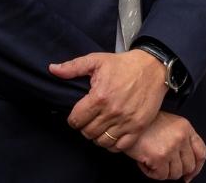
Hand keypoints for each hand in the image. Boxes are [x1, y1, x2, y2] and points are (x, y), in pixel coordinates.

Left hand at [48, 50, 166, 151]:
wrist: (153, 68)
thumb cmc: (123, 64)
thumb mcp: (96, 60)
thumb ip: (73, 67)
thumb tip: (52, 69)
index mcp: (99, 97)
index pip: (77, 120)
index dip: (73, 119)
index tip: (76, 116)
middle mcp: (112, 112)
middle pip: (88, 132)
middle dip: (84, 128)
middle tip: (87, 121)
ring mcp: (127, 121)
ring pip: (102, 141)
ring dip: (97, 137)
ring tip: (98, 127)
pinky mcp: (139, 127)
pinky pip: (120, 146)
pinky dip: (113, 145)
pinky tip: (110, 135)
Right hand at [125, 112, 205, 180]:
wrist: (123, 122)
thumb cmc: (143, 124)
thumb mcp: (168, 124)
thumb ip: (181, 140)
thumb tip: (188, 167)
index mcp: (185, 127)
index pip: (202, 152)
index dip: (197, 167)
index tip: (190, 174)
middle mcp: (181, 136)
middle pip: (189, 166)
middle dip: (176, 170)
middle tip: (163, 166)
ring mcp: (171, 147)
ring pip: (175, 173)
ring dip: (162, 171)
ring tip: (151, 161)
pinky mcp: (159, 157)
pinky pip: (161, 176)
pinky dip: (151, 173)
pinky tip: (144, 162)